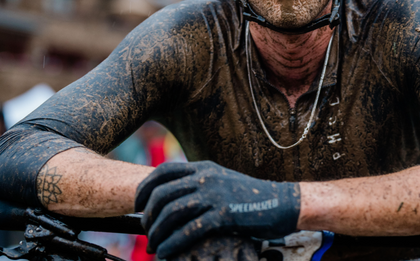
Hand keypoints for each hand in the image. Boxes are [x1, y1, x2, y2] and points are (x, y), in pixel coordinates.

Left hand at [134, 161, 300, 258]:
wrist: (282, 202)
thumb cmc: (250, 196)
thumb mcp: (221, 180)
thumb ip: (199, 184)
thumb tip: (172, 197)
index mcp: (203, 167)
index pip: (163, 172)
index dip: (144, 188)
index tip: (137, 206)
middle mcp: (206, 177)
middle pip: (162, 193)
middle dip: (147, 215)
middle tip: (146, 232)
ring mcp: (214, 195)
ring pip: (172, 212)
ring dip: (157, 232)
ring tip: (154, 246)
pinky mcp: (224, 214)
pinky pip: (189, 230)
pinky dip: (173, 243)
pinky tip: (167, 253)